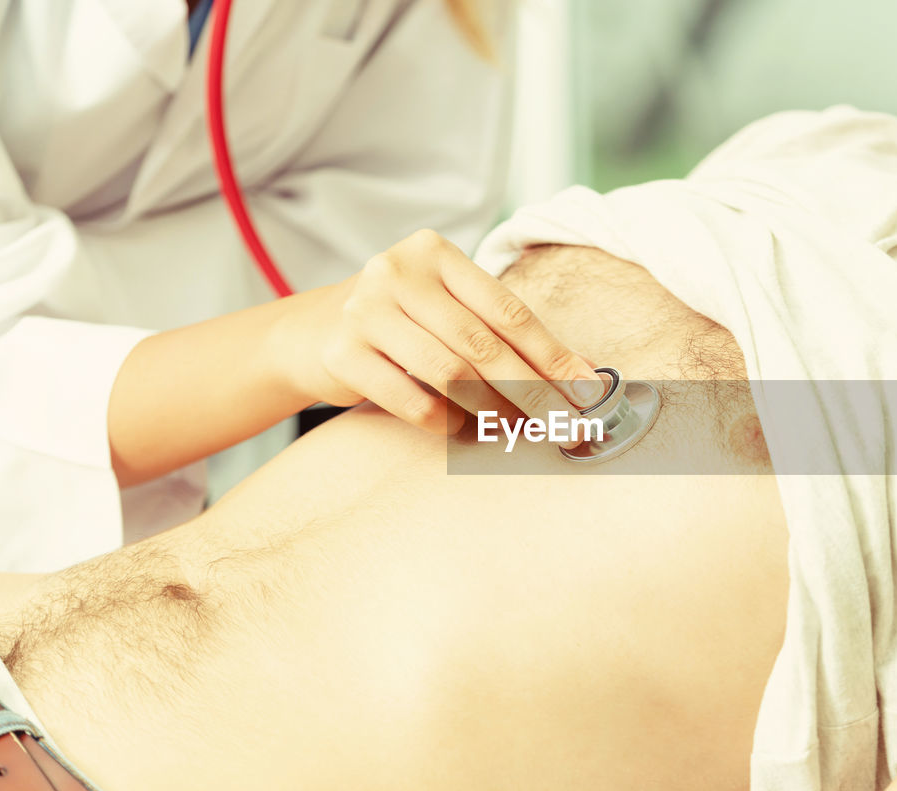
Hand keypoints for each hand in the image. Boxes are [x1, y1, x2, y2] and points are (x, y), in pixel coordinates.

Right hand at [278, 230, 606, 435]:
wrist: (308, 333)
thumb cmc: (399, 322)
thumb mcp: (445, 308)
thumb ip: (503, 332)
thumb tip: (583, 373)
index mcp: (434, 253)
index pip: (508, 310)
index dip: (552, 355)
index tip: (587, 390)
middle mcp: (397, 272)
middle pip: (483, 344)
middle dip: (532, 390)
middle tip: (563, 424)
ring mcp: (365, 310)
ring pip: (450, 373)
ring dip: (492, 410)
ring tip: (516, 430)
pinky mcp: (343, 353)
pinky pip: (412, 399)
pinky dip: (446, 423)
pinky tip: (464, 431)